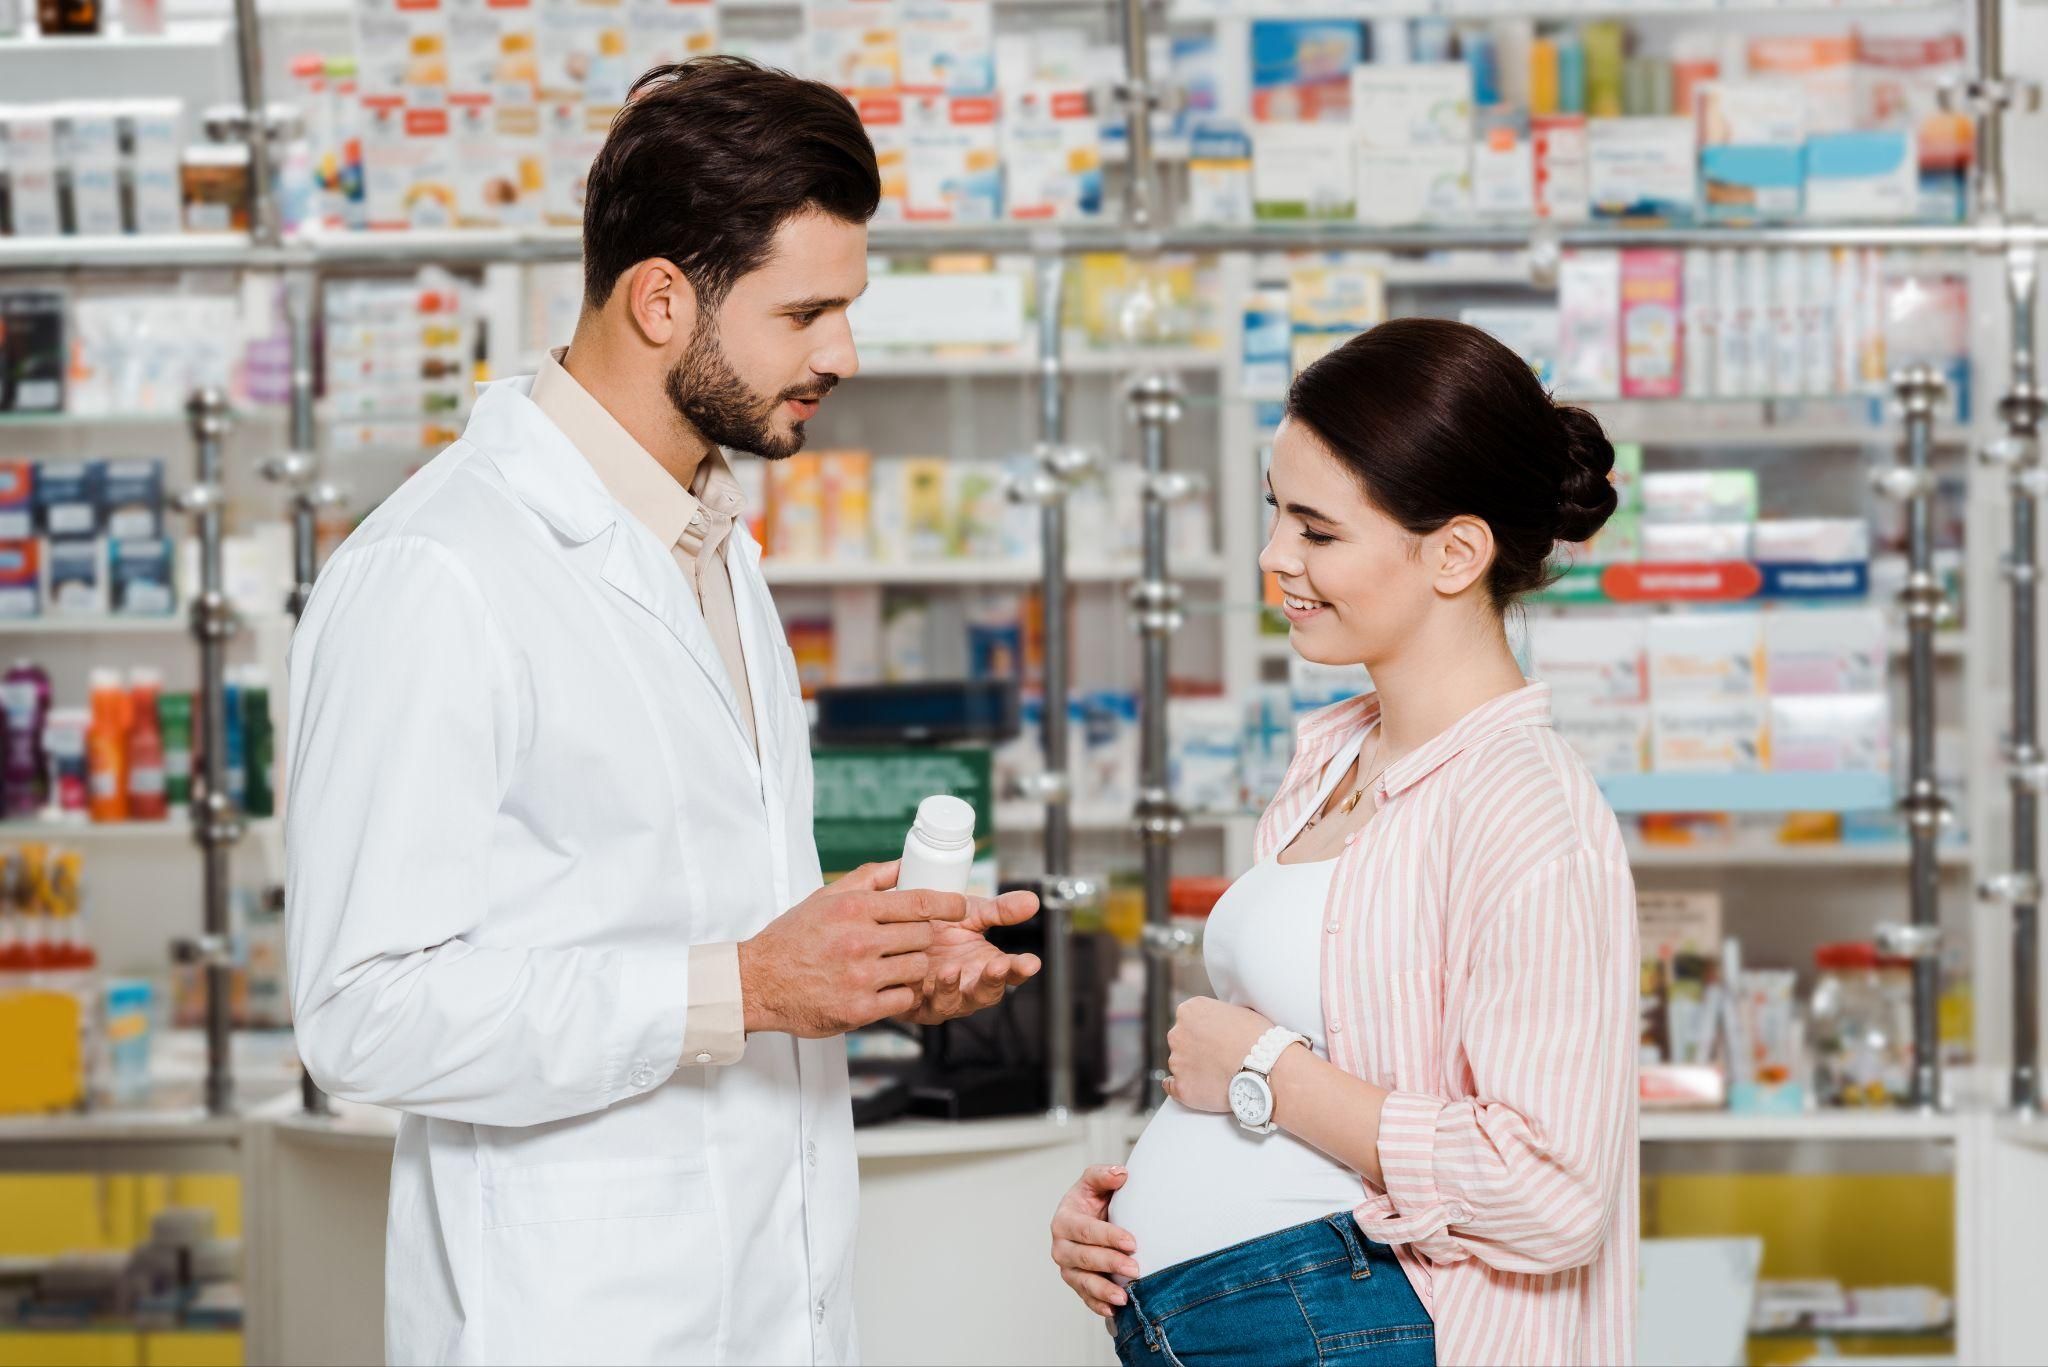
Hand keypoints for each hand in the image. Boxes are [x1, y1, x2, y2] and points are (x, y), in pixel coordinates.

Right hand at [738, 862, 966, 1037]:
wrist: (758, 982)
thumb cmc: (793, 938)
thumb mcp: (825, 897)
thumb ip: (868, 878)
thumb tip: (904, 863)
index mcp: (854, 910)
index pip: (918, 902)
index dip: (948, 903)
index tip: (961, 905)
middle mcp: (859, 941)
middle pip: (923, 936)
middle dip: (922, 937)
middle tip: (908, 941)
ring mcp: (860, 978)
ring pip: (918, 968)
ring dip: (913, 966)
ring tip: (893, 965)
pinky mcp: (858, 1010)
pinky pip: (903, 999)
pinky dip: (899, 993)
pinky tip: (884, 988)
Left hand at [900, 885, 1041, 1024]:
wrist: (897, 929)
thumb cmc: (938, 926)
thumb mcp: (972, 914)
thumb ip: (1000, 910)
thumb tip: (1032, 900)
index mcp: (986, 966)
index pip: (1011, 972)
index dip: (1021, 969)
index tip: (1031, 962)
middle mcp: (967, 986)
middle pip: (987, 994)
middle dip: (993, 982)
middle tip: (998, 967)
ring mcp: (942, 997)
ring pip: (953, 1003)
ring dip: (953, 989)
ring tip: (951, 969)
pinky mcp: (914, 1004)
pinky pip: (920, 1005)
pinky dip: (920, 992)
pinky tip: (922, 976)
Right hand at [1050, 1165, 1138, 1318]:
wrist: (1093, 1220)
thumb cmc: (1093, 1201)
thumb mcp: (1094, 1184)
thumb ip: (1103, 1176)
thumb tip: (1121, 1174)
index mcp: (1064, 1220)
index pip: (1086, 1230)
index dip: (1109, 1236)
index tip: (1132, 1242)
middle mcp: (1061, 1246)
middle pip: (1084, 1257)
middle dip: (1110, 1263)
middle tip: (1135, 1268)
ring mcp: (1068, 1268)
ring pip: (1083, 1282)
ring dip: (1104, 1290)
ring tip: (1124, 1297)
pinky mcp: (1077, 1284)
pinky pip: (1086, 1297)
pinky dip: (1098, 1305)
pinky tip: (1114, 1311)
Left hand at [1163, 996, 1273, 1113]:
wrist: (1266, 1068)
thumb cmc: (1259, 1039)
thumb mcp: (1239, 1010)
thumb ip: (1219, 1015)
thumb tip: (1220, 1022)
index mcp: (1190, 1010)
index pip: (1188, 1020)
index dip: (1204, 1031)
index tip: (1215, 1039)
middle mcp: (1177, 1033)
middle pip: (1182, 1041)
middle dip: (1197, 1048)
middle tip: (1218, 1057)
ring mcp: (1177, 1061)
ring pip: (1180, 1064)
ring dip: (1194, 1069)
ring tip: (1220, 1074)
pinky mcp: (1181, 1087)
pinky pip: (1172, 1088)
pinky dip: (1180, 1087)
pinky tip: (1194, 1086)